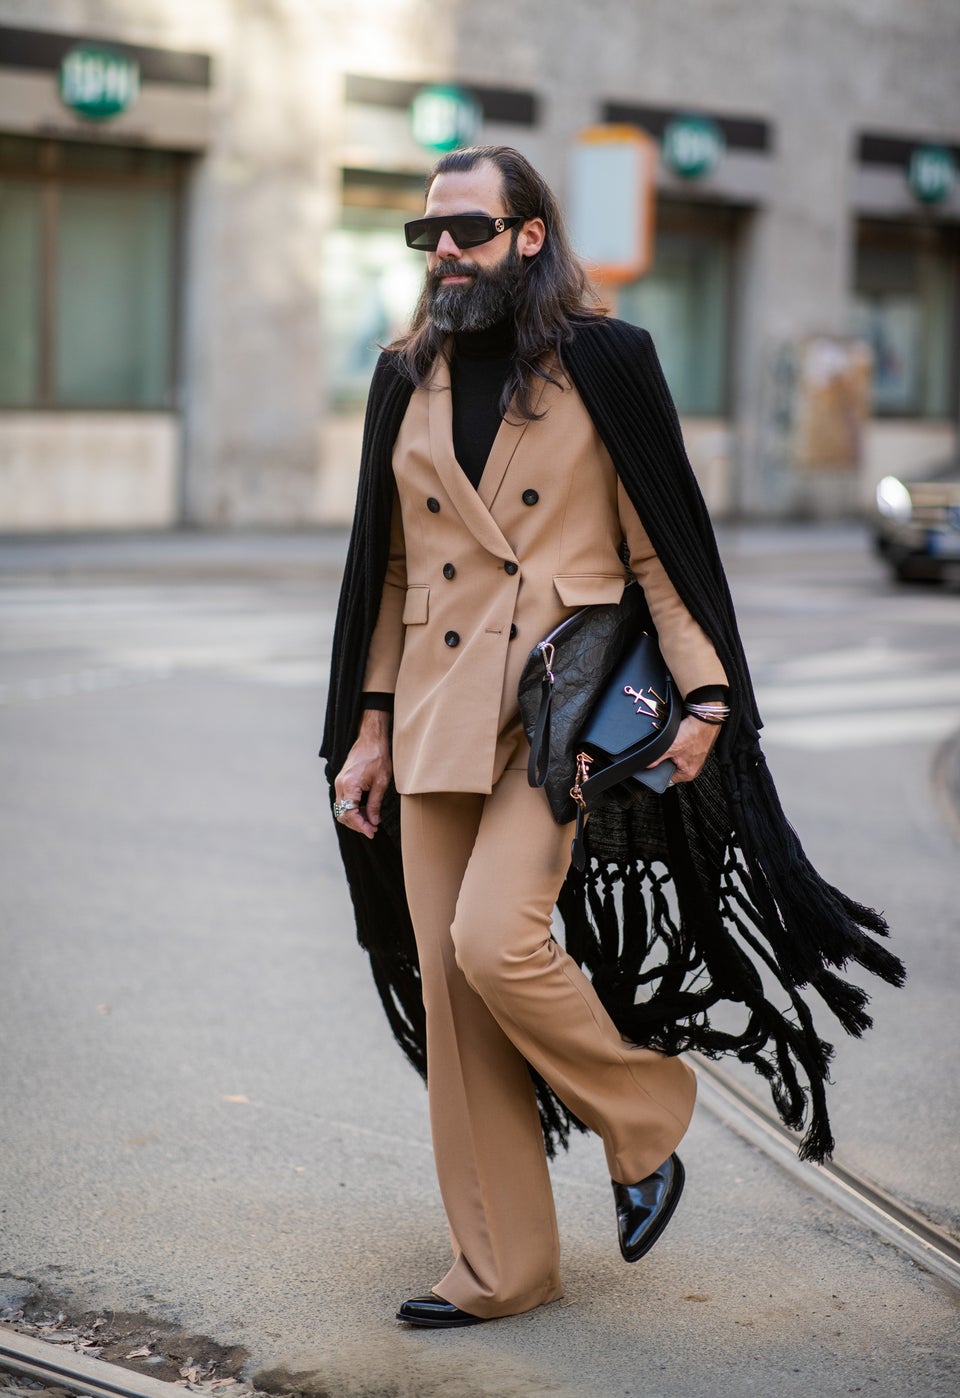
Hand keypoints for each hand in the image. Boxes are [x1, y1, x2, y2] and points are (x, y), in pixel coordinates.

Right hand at [333, 709, 392, 838]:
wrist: (371, 739)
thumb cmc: (378, 757)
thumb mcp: (381, 782)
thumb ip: (375, 804)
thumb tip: (373, 821)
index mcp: (349, 785)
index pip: (350, 814)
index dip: (361, 826)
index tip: (372, 832)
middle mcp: (340, 785)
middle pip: (342, 814)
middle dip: (357, 824)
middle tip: (373, 829)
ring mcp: (339, 783)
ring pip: (342, 809)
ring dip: (355, 818)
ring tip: (371, 822)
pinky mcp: (342, 781)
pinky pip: (344, 801)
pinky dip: (353, 809)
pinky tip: (366, 811)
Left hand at [649, 714, 721, 785]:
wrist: (706, 719)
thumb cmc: (694, 733)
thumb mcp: (670, 747)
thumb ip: (656, 758)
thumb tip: (647, 765)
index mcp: (688, 774)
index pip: (667, 780)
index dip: (657, 773)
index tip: (653, 766)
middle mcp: (693, 768)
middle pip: (671, 769)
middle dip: (665, 761)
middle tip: (666, 751)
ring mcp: (695, 758)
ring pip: (676, 758)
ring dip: (672, 751)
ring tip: (674, 744)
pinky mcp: (695, 749)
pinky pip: (681, 750)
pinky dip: (678, 745)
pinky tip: (678, 739)